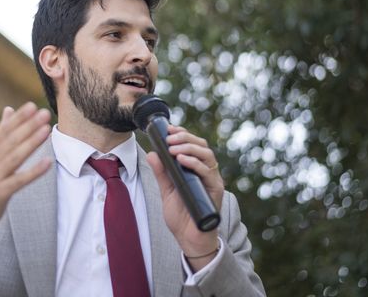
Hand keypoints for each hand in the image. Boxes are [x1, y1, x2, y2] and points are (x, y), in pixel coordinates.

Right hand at [0, 102, 51, 254]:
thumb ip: (1, 134)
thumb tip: (8, 109)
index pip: (6, 131)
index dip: (19, 118)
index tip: (33, 106)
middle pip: (11, 141)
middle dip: (28, 125)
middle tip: (43, 112)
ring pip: (15, 157)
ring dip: (31, 142)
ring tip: (46, 130)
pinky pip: (19, 181)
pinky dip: (33, 172)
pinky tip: (47, 163)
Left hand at [146, 125, 223, 270]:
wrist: (189, 239)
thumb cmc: (181, 216)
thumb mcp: (166, 191)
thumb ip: (161, 173)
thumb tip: (152, 153)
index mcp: (195, 169)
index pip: (192, 144)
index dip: (183, 134)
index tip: (169, 129)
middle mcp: (206, 172)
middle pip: (201, 145)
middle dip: (185, 137)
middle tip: (169, 137)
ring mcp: (211, 180)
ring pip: (207, 155)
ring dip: (189, 147)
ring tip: (173, 148)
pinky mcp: (215, 190)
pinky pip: (208, 172)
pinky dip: (195, 163)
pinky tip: (182, 160)